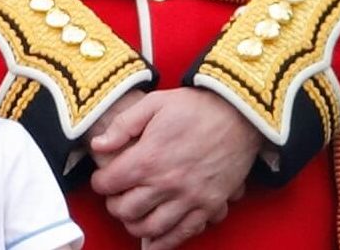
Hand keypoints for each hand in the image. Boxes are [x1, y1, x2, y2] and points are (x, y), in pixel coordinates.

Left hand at [89, 87, 262, 249]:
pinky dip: (164, 242)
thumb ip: (124, 124)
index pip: (108, 184)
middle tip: (120, 194)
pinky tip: (156, 239)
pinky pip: (182, 234)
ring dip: (135, 224)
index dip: (101, 181)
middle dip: (116, 203)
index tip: (105, 177)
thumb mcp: (157, 102)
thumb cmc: (198, 106)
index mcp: (148, 158)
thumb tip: (98, 145)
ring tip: (136, 213)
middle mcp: (166, 183)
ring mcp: (188, 197)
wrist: (241, 112)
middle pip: (125, 210)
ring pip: (149, 227)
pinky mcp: (208, 204)